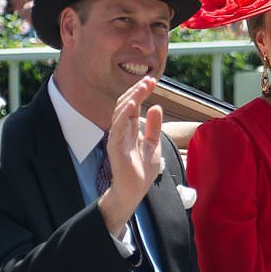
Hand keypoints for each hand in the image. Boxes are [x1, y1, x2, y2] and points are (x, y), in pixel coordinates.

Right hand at [98, 77, 163, 236]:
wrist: (135, 191)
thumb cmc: (142, 171)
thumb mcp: (153, 144)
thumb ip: (153, 126)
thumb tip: (155, 106)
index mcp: (129, 129)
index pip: (133, 105)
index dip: (141, 91)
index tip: (152, 80)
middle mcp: (121, 130)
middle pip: (125, 104)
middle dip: (137, 90)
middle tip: (149, 79)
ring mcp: (116, 137)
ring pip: (121, 111)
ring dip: (132, 97)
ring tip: (143, 86)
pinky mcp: (114, 146)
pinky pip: (117, 126)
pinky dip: (124, 113)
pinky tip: (133, 103)